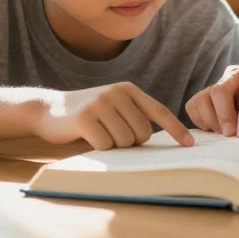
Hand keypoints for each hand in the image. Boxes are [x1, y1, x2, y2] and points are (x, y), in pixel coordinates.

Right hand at [34, 83, 193, 149]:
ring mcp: (100, 104)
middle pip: (142, 134)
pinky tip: (87, 137)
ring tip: (98, 133)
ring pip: (125, 142)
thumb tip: (161, 139)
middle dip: (130, 142)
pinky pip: (105, 146)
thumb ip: (134, 115)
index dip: (176, 128)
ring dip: (114, 146)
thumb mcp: (113, 106)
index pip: (159, 111)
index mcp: (128, 89)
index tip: (190, 144)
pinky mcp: (85, 118)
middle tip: (111, 134)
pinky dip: (99, 148)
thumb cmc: (87, 114)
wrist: (48, 109)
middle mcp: (116, 93)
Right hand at [185, 59, 238, 136]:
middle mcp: (236, 72)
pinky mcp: (207, 95)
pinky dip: (201, 121)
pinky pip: (194, 106)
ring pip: (204, 98)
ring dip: (212, 120)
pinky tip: (217, 131)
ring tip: (226, 136)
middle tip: (231, 136)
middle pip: (221, 90)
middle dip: (225, 115)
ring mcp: (220, 83)